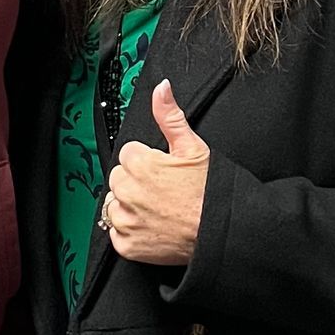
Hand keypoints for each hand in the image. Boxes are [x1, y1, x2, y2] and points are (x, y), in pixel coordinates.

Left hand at [104, 80, 209, 266]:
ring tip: (159, 210)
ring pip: (115, 206)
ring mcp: (126, 220)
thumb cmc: (210, 192)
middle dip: (136, 183)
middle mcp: (128, 191)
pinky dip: (132, 233)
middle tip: (162, 192)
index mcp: (140, 164)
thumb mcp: (193, 147)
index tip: (162, 172)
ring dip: (131, 208)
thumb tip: (161, 89)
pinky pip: (118, 234)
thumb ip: (170, 116)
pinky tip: (154, 227)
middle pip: (119, 179)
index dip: (147, 162)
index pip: (128, 155)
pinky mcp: (127, 245)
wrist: (220, 231)